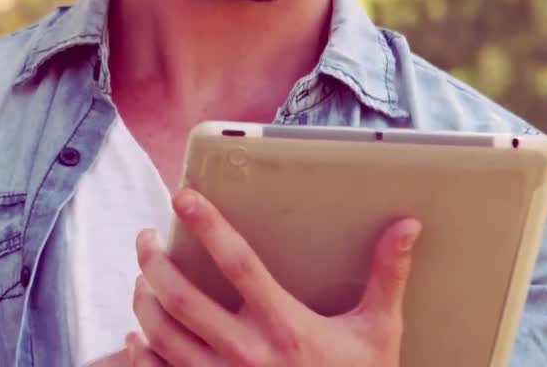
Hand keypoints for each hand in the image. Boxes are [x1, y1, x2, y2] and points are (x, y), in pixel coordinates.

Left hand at [128, 189, 420, 366]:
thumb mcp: (378, 331)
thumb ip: (387, 275)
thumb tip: (407, 225)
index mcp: (288, 328)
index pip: (238, 264)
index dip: (209, 226)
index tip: (183, 196)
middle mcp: (249, 355)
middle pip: (183, 298)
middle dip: (154, 262)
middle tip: (146, 237)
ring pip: (163, 334)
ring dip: (143, 300)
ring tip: (143, 277)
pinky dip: (140, 352)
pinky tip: (138, 333)